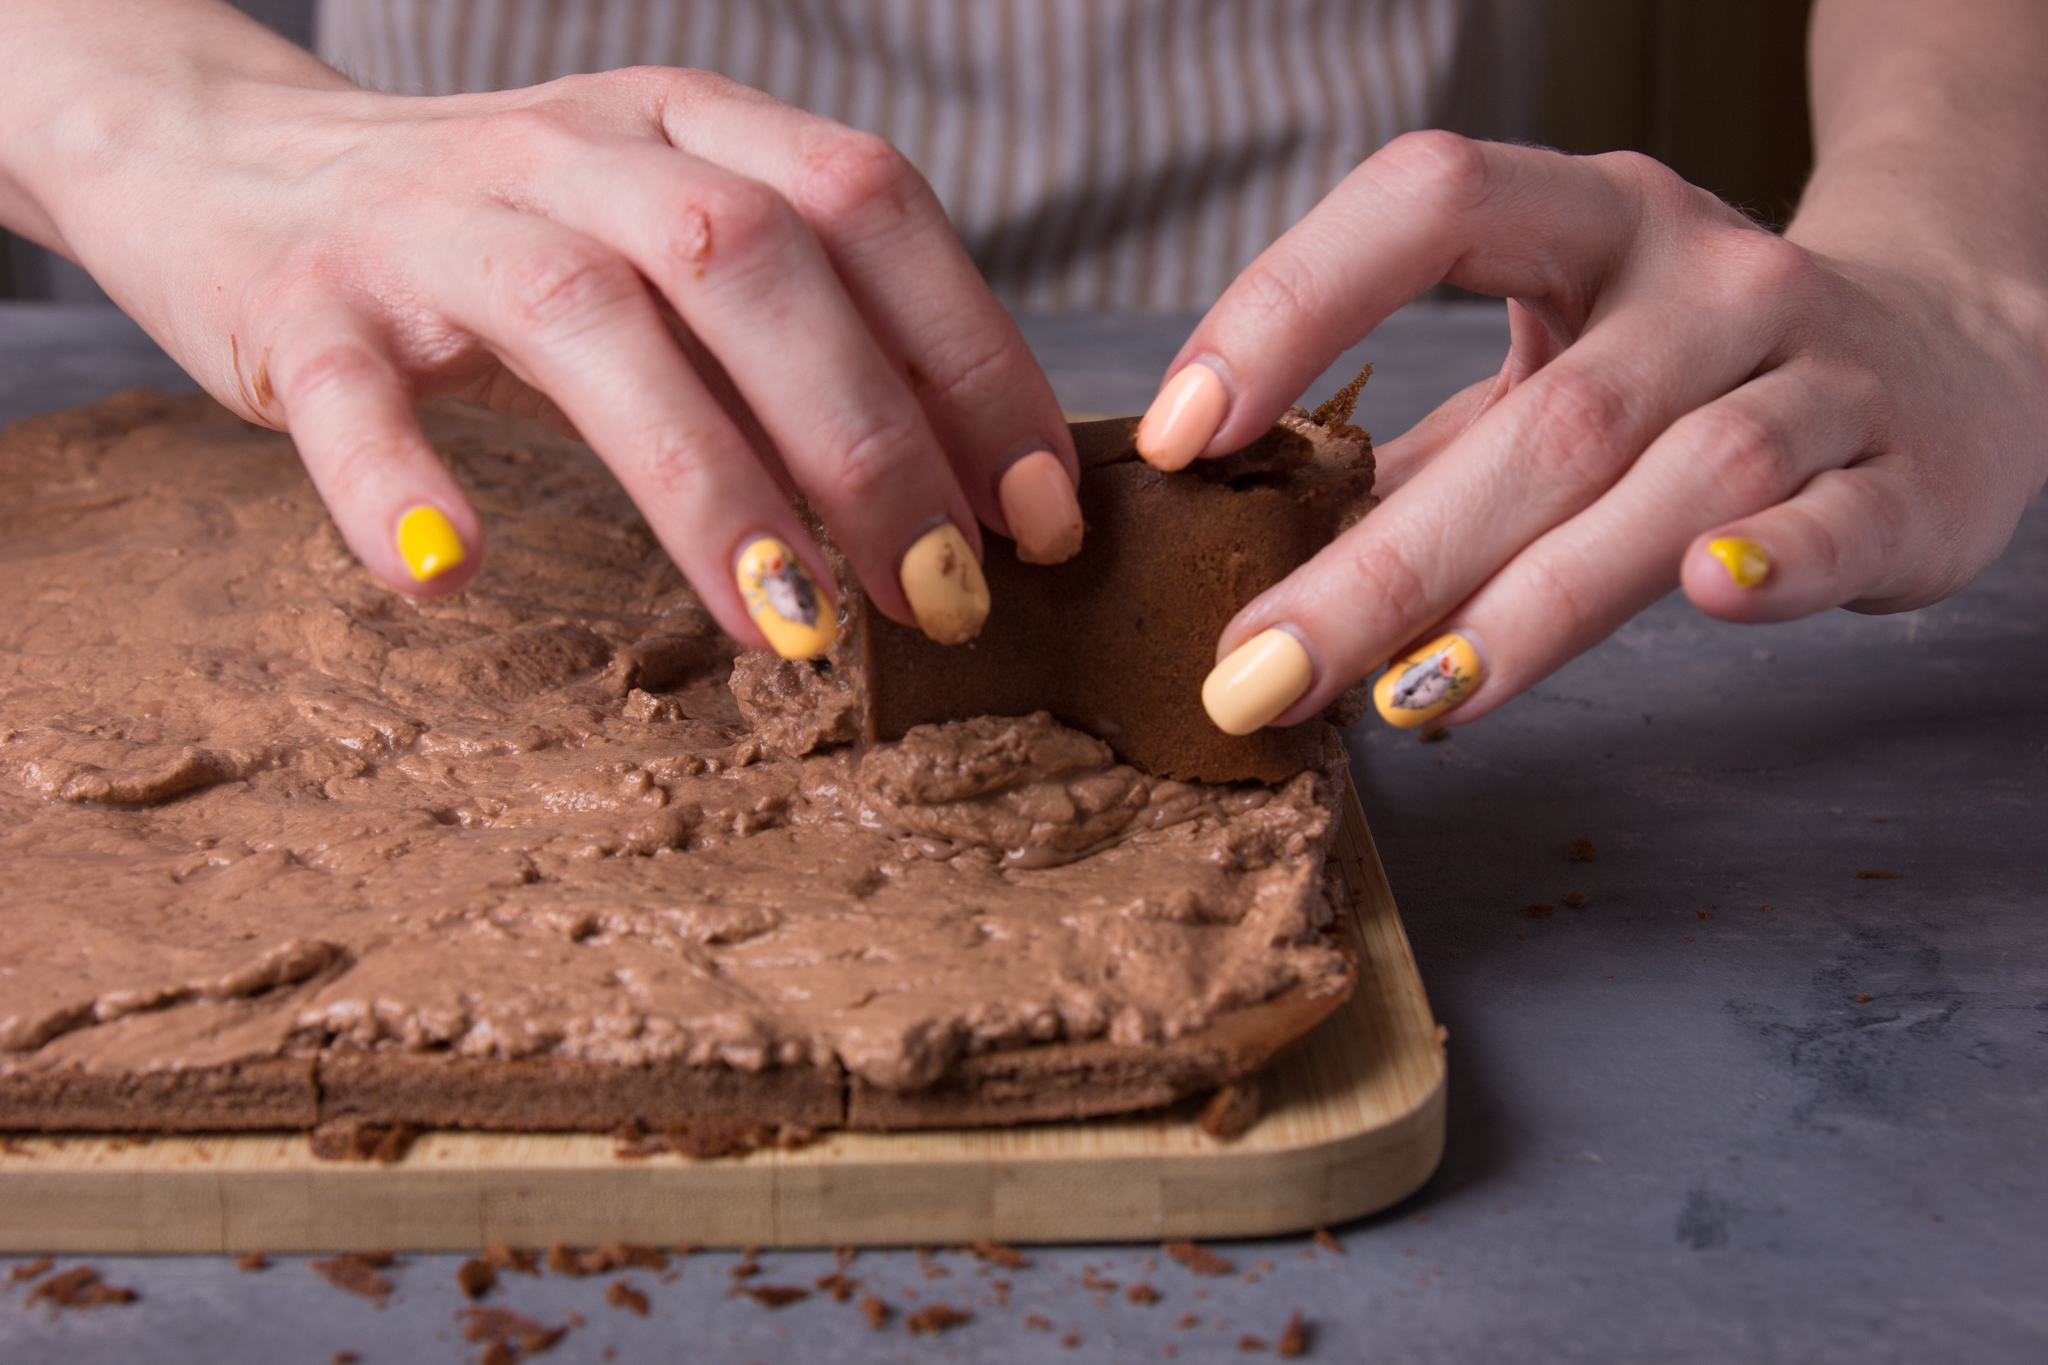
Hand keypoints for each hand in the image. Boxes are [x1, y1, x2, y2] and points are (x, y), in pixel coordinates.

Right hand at [0, 1, 1082, 652]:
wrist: (232, 163)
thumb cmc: (506, 252)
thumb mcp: (667, 262)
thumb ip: (797, 354)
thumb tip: (965, 510)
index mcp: (691, 126)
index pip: (869, 206)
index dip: (974, 359)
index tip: (1042, 518)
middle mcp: (579, 147)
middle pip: (751, 257)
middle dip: (867, 439)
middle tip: (937, 599)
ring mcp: (434, 213)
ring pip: (586, 317)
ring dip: (704, 483)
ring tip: (785, 631)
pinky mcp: (302, 299)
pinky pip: (352, 385)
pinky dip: (400, 479)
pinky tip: (452, 575)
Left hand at [1142, 125, 2047, 734]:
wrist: (1945, 359)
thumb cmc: (1694, 371)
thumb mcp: (1557, 361)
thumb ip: (1429, 450)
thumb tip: (1257, 563)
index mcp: (1588, 218)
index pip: (1428, 203)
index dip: (1293, 303)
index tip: (1177, 434)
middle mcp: (1703, 271)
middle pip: (1540, 418)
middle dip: (1381, 562)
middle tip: (1255, 671)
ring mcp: (1815, 365)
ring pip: (1673, 481)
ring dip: (1530, 604)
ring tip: (1405, 698)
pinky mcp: (1903, 471)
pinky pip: (1832, 521)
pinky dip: (1769, 565)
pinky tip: (1699, 602)